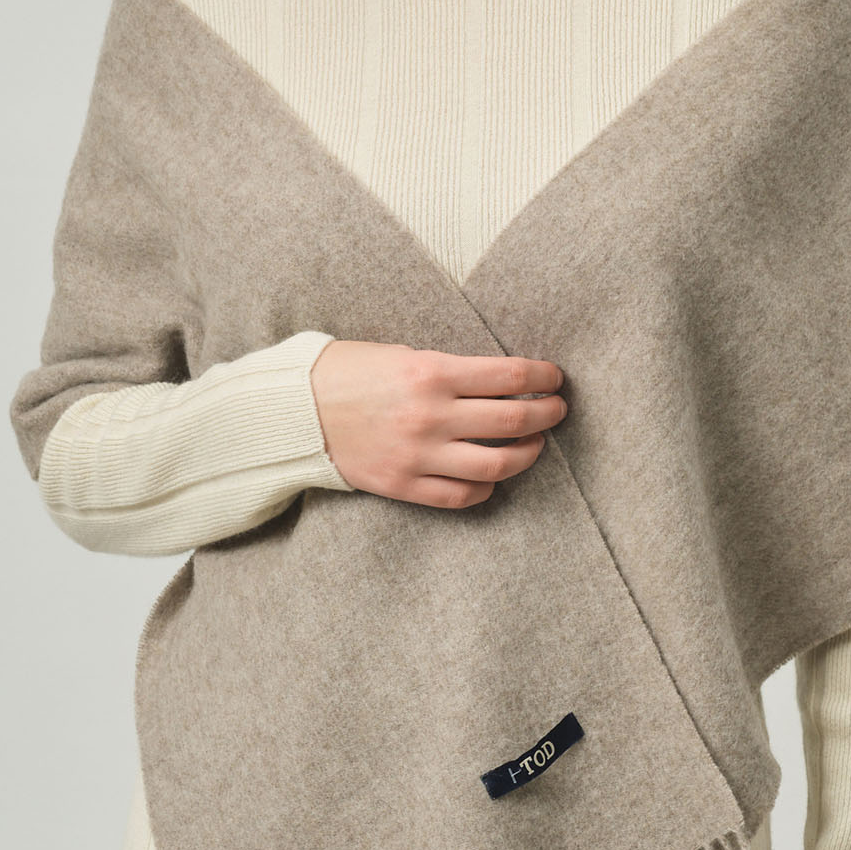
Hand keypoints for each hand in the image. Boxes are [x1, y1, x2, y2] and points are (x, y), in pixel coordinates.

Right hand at [309, 341, 567, 506]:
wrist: (294, 410)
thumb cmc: (348, 372)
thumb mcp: (402, 352)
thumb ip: (450, 369)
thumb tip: (501, 381)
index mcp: (432, 372)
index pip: (510, 375)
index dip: (543, 376)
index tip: (554, 378)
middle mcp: (431, 415)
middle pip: (514, 420)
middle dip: (547, 413)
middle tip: (556, 409)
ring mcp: (418, 455)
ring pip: (497, 464)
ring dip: (527, 453)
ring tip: (535, 444)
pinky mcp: (403, 485)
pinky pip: (462, 496)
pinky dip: (487, 488)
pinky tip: (492, 476)